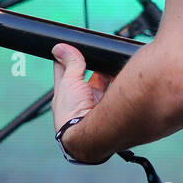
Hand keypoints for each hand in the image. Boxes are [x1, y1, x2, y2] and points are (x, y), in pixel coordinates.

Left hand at [51, 43, 113, 162]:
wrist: (89, 135)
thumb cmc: (72, 113)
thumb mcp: (69, 82)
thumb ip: (71, 64)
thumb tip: (60, 47)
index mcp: (63, 94)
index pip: (63, 71)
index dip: (66, 58)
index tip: (69, 46)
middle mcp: (78, 99)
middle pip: (84, 76)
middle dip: (91, 65)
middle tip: (96, 54)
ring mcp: (94, 103)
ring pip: (100, 83)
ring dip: (105, 73)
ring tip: (110, 63)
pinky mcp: (108, 107)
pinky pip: (113, 90)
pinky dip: (117, 81)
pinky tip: (122, 75)